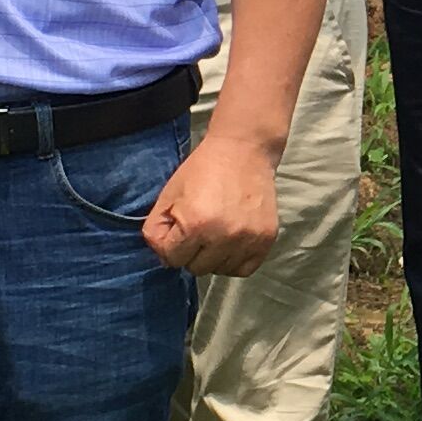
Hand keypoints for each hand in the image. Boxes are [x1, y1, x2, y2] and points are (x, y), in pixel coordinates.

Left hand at [145, 130, 281, 274]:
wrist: (244, 150)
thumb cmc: (202, 170)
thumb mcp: (168, 195)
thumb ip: (156, 230)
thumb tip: (164, 258)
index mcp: (195, 224)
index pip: (172, 259)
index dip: (170, 245)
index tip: (178, 228)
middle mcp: (223, 237)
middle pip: (196, 268)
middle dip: (191, 252)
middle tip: (198, 228)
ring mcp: (247, 240)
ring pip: (219, 270)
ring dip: (213, 257)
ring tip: (216, 232)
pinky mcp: (266, 240)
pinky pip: (244, 269)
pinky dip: (234, 260)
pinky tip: (231, 241)